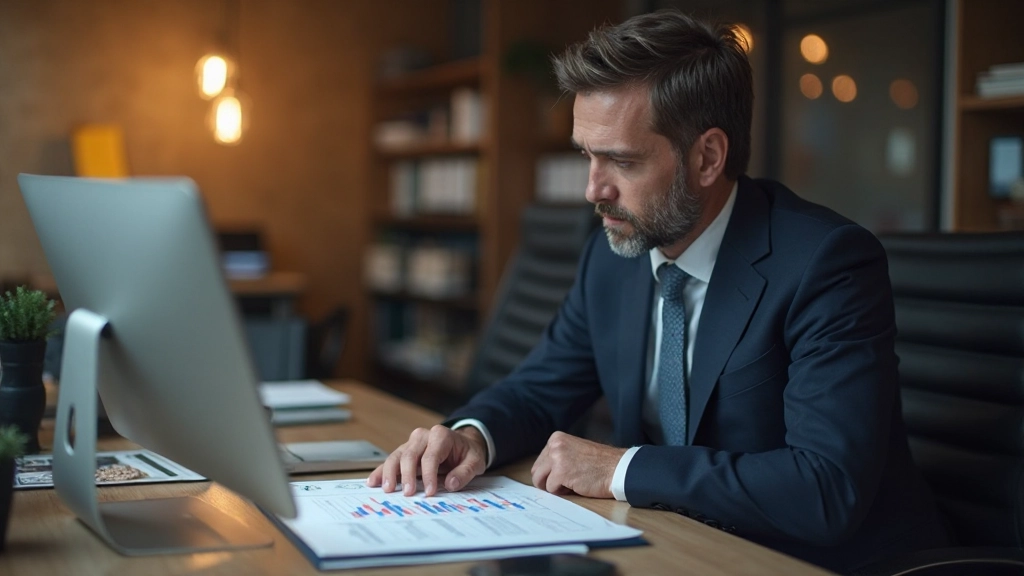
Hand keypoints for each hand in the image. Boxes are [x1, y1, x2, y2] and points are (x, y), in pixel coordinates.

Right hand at [367, 425, 487, 496]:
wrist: (464, 444)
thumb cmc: (468, 453)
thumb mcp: (475, 461)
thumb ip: (464, 472)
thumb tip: (450, 484)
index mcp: (441, 435)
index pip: (431, 456)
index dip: (429, 475)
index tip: (429, 492)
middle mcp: (423, 436)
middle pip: (410, 454)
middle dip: (407, 475)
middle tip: (408, 493)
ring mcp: (412, 443)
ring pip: (396, 456)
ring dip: (390, 473)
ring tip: (387, 489)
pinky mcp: (405, 451)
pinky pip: (392, 460)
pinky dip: (382, 471)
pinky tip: (374, 481)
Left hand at [531, 431, 625, 497]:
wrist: (618, 468)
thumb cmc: (599, 463)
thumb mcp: (574, 450)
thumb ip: (558, 455)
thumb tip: (541, 473)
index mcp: (556, 438)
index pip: (540, 461)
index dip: (550, 473)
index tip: (565, 474)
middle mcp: (554, 445)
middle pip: (536, 471)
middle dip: (548, 481)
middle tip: (565, 483)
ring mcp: (556, 458)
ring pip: (541, 481)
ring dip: (555, 487)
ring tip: (572, 483)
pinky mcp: (560, 473)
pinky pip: (551, 489)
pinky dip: (563, 492)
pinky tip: (577, 485)